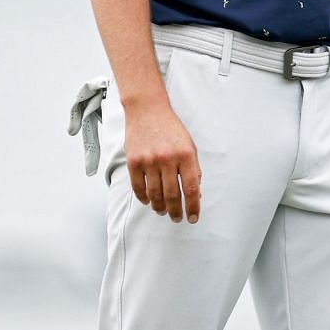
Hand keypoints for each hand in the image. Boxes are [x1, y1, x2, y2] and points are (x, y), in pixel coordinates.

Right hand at [124, 101, 201, 223]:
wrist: (147, 111)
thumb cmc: (171, 130)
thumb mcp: (190, 146)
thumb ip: (194, 169)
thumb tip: (196, 194)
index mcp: (186, 155)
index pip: (191, 188)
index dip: (193, 206)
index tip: (193, 218)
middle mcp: (167, 159)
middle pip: (172, 195)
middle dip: (176, 211)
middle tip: (177, 219)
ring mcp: (149, 161)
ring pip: (154, 194)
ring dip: (160, 207)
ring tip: (163, 212)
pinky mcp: (133, 161)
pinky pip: (138, 187)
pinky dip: (144, 198)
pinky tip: (149, 202)